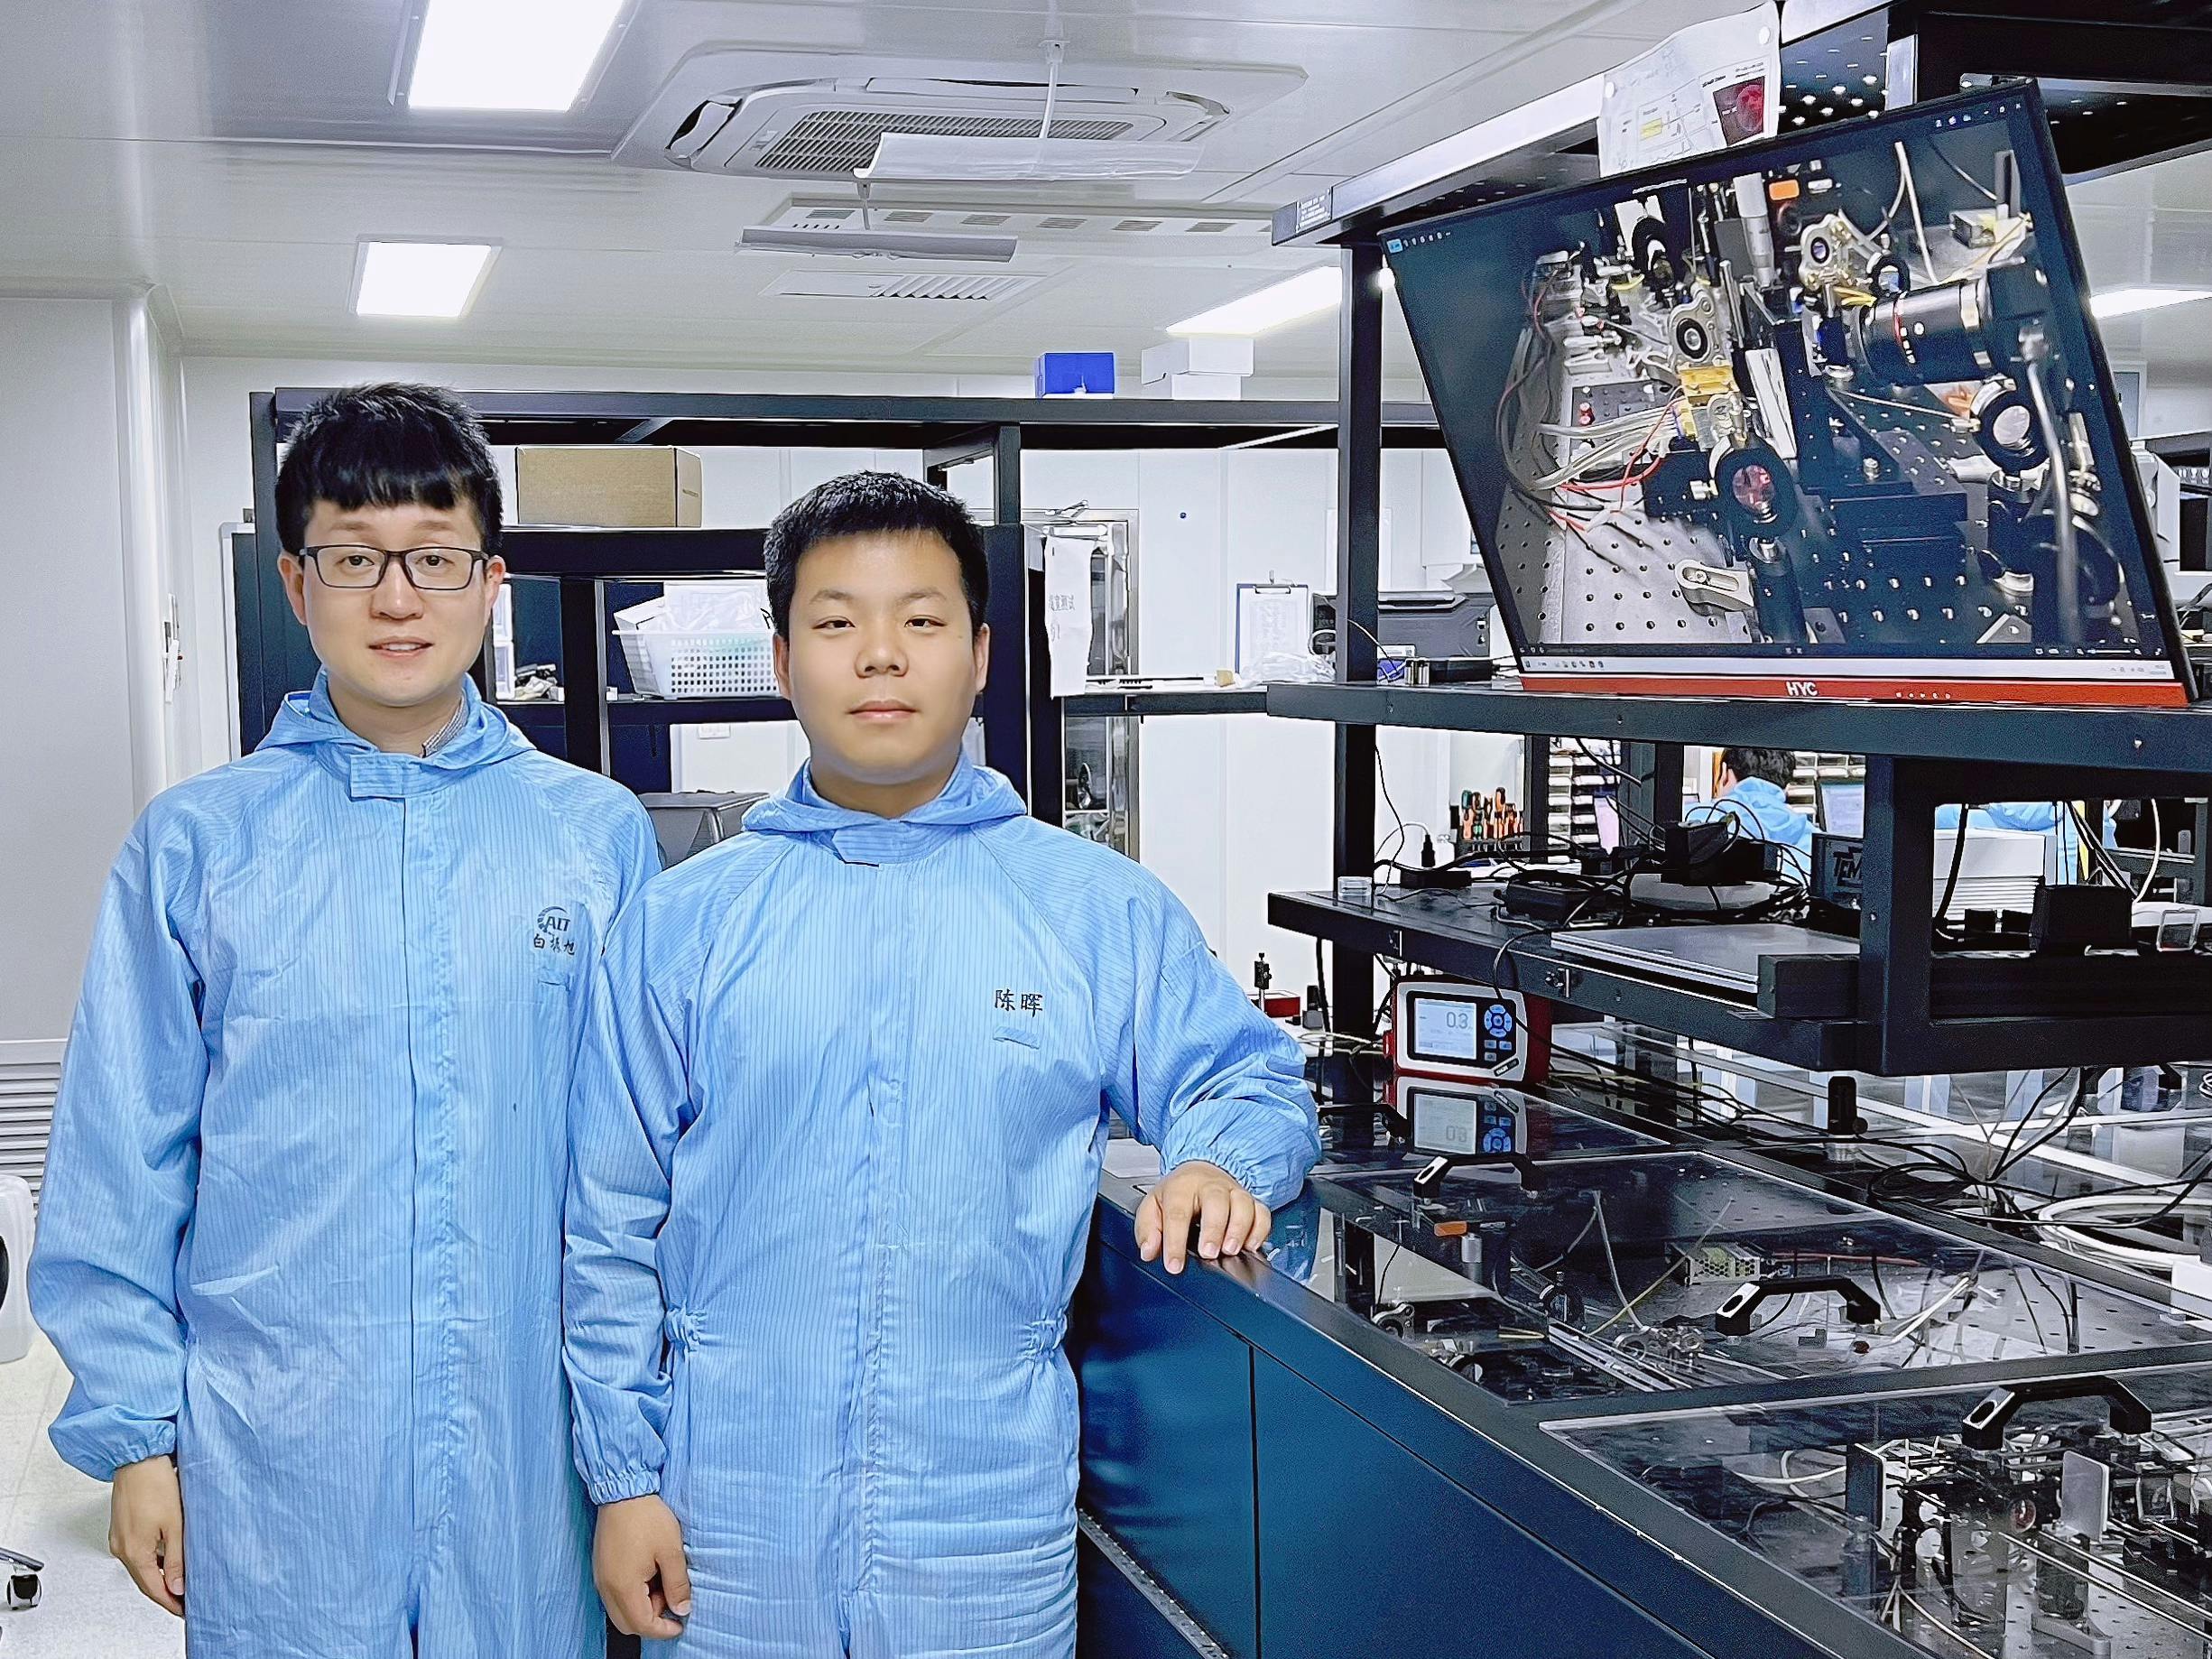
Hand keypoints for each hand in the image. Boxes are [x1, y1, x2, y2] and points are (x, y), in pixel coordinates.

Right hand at [109, 1454, 184, 1616]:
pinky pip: (137, 1553)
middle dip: (165, 1592)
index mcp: (134, 1551)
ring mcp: (119, 1538)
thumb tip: (178, 1586)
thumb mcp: (174, 1525)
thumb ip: (176, 1558)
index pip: (153, 1588)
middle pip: (145, 1580)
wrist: (137, 1457)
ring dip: (159, 1576)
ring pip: (141, 1567)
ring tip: (180, 1581)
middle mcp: (122, 1548)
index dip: (170, 1602)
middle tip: (185, 1600)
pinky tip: (167, 1558)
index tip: (184, 1610)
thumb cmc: (155, 1483)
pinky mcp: (122, 1528)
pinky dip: (152, 1560)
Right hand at [595, 1494, 691, 1638]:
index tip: (680, 1624)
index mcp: (623, 1587)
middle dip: (651, 1620)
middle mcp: (607, 1588)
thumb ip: (677, 1584)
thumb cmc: (648, 1518)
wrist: (623, 1491)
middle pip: (627, 1624)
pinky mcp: (601, 1568)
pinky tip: (648, 1575)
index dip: (663, 1630)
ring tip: (661, 1581)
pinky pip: (614, 1595)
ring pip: (620, 1610)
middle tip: (671, 1599)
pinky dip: (632, 1596)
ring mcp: (601, 1578)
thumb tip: (682, 1609)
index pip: (641, 1624)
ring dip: (642, 1607)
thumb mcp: (671, 1551)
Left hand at [1136, 1160, 1271, 1273]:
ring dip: (1240, 1229)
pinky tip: (1251, 1245)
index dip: (1175, 1242)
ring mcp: (1233, 1192)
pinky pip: (1262, 1212)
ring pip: (1243, 1204)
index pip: (1177, 1213)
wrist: (1201, 1172)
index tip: (1174, 1265)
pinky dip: (1260, 1229)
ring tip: (1230, 1250)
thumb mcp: (1153, 1206)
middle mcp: (1210, 1186)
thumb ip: (1147, 1229)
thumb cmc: (1178, 1194)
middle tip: (1208, 1253)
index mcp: (1181, 1187)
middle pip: (1216, 1202)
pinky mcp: (1251, 1201)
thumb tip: (1149, 1251)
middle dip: (1214, 1229)